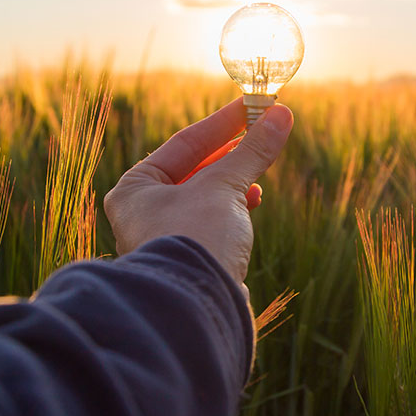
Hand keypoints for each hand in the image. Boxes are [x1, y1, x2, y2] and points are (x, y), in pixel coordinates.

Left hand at [103, 97, 293, 284]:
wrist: (196, 308)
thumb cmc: (196, 239)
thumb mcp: (225, 187)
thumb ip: (252, 151)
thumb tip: (280, 116)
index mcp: (135, 189)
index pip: (184, 144)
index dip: (223, 123)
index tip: (253, 106)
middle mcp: (143, 213)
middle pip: (195, 169)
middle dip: (232, 153)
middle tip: (264, 131)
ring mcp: (165, 238)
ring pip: (205, 197)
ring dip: (235, 181)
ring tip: (258, 172)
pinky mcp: (188, 260)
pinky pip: (212, 222)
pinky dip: (232, 210)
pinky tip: (251, 204)